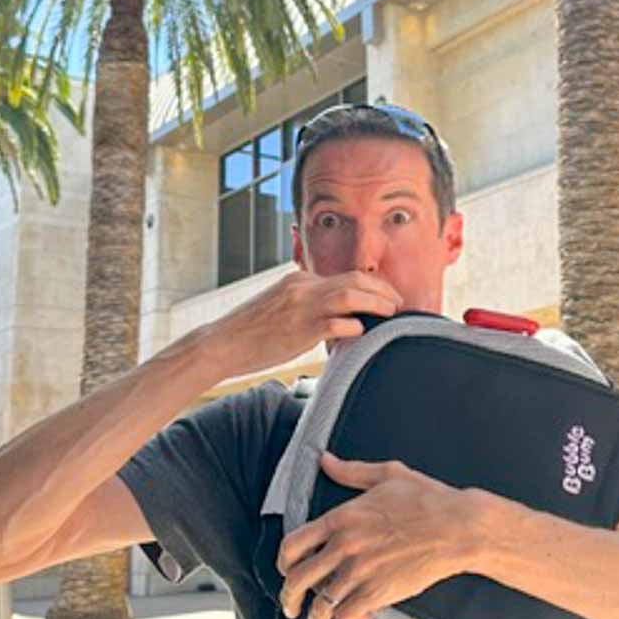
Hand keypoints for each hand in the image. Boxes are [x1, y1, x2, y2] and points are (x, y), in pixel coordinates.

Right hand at [203, 268, 402, 378]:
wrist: (220, 343)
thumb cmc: (250, 331)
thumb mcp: (280, 305)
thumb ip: (307, 303)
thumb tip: (336, 313)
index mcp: (299, 281)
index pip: (346, 275)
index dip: (372, 284)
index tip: (387, 294)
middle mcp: (303, 288)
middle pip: (355, 279)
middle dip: (382, 289)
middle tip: (398, 302)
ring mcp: (301, 308)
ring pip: (350, 296)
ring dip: (377, 303)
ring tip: (391, 313)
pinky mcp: (299, 331)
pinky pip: (335, 325)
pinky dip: (354, 327)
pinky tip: (362, 333)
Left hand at [276, 451, 504, 618]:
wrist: (459, 527)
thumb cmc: (429, 500)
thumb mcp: (387, 475)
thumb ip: (351, 471)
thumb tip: (326, 461)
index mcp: (342, 517)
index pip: (292, 544)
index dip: (284, 563)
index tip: (287, 571)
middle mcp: (345, 546)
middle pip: (298, 580)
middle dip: (289, 598)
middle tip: (291, 607)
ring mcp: (361, 572)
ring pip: (320, 604)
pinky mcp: (379, 592)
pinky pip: (348, 614)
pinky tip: (351, 614)